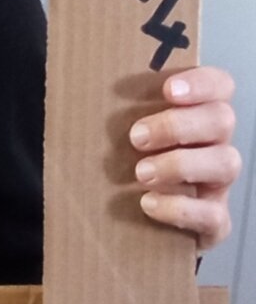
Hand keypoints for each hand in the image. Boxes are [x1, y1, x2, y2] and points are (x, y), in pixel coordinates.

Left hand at [131, 65, 241, 249]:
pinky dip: (179, 208)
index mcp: (196, 114)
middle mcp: (214, 145)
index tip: (168, 90)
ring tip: (140, 173)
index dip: (200, 83)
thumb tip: (76, 86)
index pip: (219, 85)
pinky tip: (148, 204)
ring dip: (180, 164)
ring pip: (226, 163)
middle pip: (221, 120)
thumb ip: (113, 109)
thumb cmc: (122, 161)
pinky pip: (213, 214)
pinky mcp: (213, 220)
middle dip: (177, 125)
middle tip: (136, 137)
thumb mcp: (117, 131)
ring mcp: (217, 183)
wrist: (127, 219)